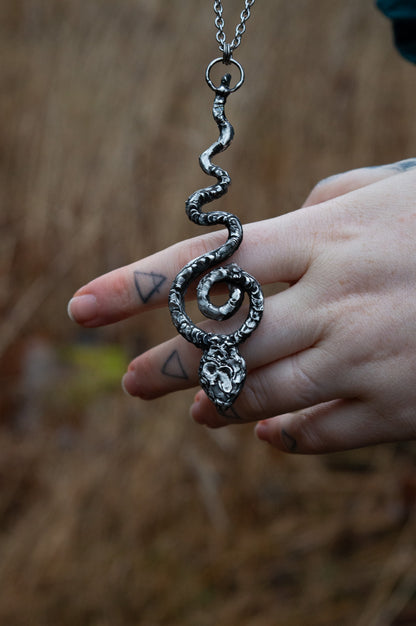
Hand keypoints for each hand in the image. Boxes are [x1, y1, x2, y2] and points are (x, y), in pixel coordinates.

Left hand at [68, 159, 415, 453]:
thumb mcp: (377, 196)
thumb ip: (315, 213)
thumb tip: (268, 241)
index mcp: (321, 239)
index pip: (206, 264)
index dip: (136, 287)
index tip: (83, 309)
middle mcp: (334, 299)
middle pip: (223, 343)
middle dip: (167, 366)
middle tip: (133, 380)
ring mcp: (366, 356)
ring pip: (263, 395)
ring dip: (220, 406)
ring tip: (196, 411)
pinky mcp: (397, 404)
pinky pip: (322, 432)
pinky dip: (286, 436)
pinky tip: (269, 434)